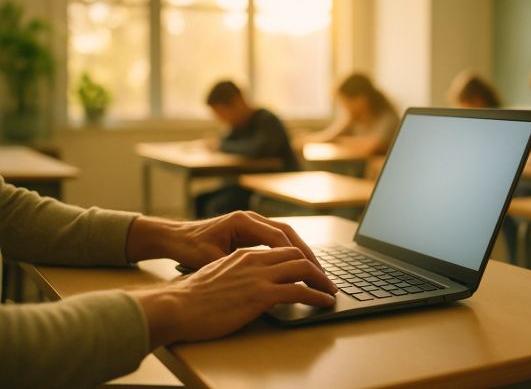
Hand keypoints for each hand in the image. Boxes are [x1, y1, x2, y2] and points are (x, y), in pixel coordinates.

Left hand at [126, 211, 325, 271]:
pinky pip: (277, 239)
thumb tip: (259, 281)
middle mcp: (251, 218)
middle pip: (288, 233)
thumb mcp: (211, 260)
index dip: (297, 256)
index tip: (310, 272)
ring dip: (301, 252)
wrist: (175, 237)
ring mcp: (252, 223)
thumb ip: (236, 266)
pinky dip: (290, 252)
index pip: (278, 237)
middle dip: (306, 253)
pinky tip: (298, 267)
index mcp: (243, 221)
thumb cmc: (189, 247)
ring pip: (285, 235)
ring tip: (316, 271)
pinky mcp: (251, 231)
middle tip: (321, 273)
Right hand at [133, 247, 336, 347]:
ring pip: (302, 268)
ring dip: (322, 280)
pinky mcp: (260, 294)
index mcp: (244, 253)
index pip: (281, 246)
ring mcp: (258, 275)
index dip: (300, 256)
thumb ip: (237, 272)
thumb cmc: (192, 296)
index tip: (310, 269)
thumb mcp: (217, 274)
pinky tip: (325, 302)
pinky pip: (299, 291)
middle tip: (326, 280)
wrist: (177, 306)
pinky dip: (317, 296)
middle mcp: (254, 259)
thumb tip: (249, 282)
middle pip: (296, 253)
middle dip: (316, 265)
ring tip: (331, 291)